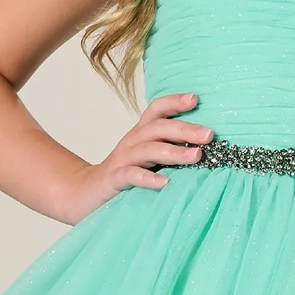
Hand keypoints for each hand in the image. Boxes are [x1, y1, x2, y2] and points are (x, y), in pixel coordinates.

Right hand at [60, 94, 211, 220]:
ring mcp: (121, 160)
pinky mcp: (113, 180)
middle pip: (157, 128)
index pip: (156, 110)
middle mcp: (131, 142)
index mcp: (141, 134)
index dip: (174, 101)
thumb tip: (208, 148)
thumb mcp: (148, 159)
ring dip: (173, 151)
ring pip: (147, 150)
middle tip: (209, 134)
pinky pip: (130, 175)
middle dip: (185, 129)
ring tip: (196, 156)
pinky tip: (165, 183)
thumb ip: (171, 151)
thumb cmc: (125, 177)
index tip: (196, 99)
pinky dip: (147, 178)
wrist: (84, 195)